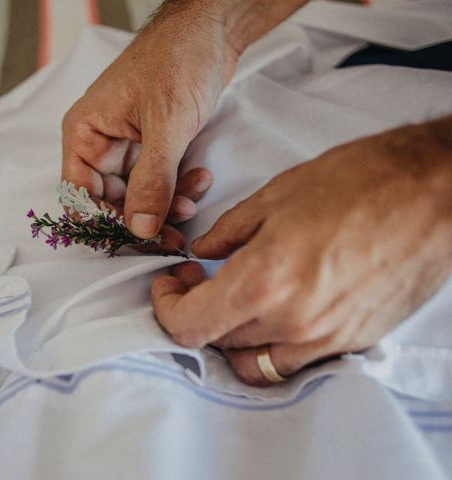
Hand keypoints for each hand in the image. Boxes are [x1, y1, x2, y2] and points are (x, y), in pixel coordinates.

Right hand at [62, 0, 307, 247]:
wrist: (212, 30)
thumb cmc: (178, 59)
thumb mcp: (166, 125)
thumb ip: (152, 181)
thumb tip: (140, 229)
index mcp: (86, 133)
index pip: (80, 194)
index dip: (104, 222)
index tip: (137, 237)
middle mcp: (101, 143)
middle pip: (111, 202)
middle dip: (144, 218)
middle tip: (174, 233)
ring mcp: (129, 146)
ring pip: (140, 196)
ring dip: (168, 204)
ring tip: (195, 199)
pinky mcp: (154, 146)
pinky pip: (161, 181)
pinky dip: (180, 187)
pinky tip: (201, 178)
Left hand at [152, 118, 451, 385]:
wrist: (433, 193)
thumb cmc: (359, 183)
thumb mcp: (277, 196)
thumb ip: (228, 232)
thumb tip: (202, 254)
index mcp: (264, 281)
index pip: (190, 326)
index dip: (166, 308)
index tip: (169, 285)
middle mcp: (292, 322)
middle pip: (217, 343)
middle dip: (195, 313)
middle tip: (196, 280)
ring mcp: (325, 339)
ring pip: (253, 362)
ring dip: (229, 337)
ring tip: (231, 300)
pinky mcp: (351, 342)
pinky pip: (293, 361)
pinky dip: (269, 346)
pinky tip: (271, 311)